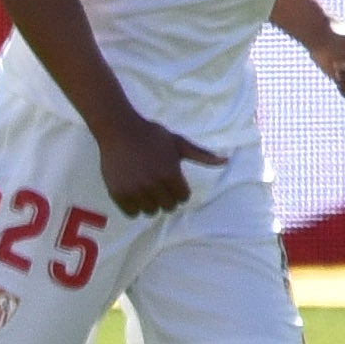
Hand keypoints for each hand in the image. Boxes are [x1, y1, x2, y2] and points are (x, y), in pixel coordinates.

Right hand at [91, 113, 221, 217]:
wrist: (119, 130)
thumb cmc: (151, 135)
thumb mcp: (179, 143)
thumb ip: (202, 155)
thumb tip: (226, 160)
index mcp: (171, 173)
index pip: (183, 197)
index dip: (179, 191)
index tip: (171, 183)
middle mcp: (154, 184)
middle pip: (167, 207)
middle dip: (165, 198)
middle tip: (158, 187)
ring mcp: (135, 190)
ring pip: (149, 212)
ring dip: (149, 204)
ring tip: (145, 191)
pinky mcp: (118, 193)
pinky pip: (131, 213)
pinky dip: (133, 207)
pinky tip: (133, 195)